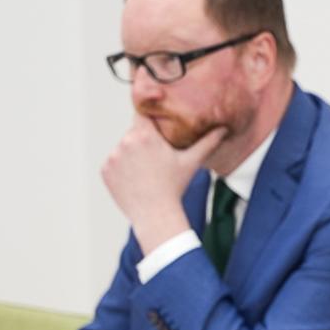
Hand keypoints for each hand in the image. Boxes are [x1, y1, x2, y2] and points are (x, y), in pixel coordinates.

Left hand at [100, 113, 225, 252]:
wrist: (155, 215)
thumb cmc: (175, 187)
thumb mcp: (192, 162)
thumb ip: (207, 142)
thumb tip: (223, 128)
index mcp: (145, 135)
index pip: (143, 114)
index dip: (150, 119)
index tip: (156, 126)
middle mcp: (125, 141)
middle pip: (133, 132)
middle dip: (142, 140)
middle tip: (155, 157)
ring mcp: (113, 156)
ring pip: (122, 148)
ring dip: (131, 154)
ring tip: (145, 171)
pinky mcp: (105, 170)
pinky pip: (113, 163)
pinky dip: (121, 168)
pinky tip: (134, 179)